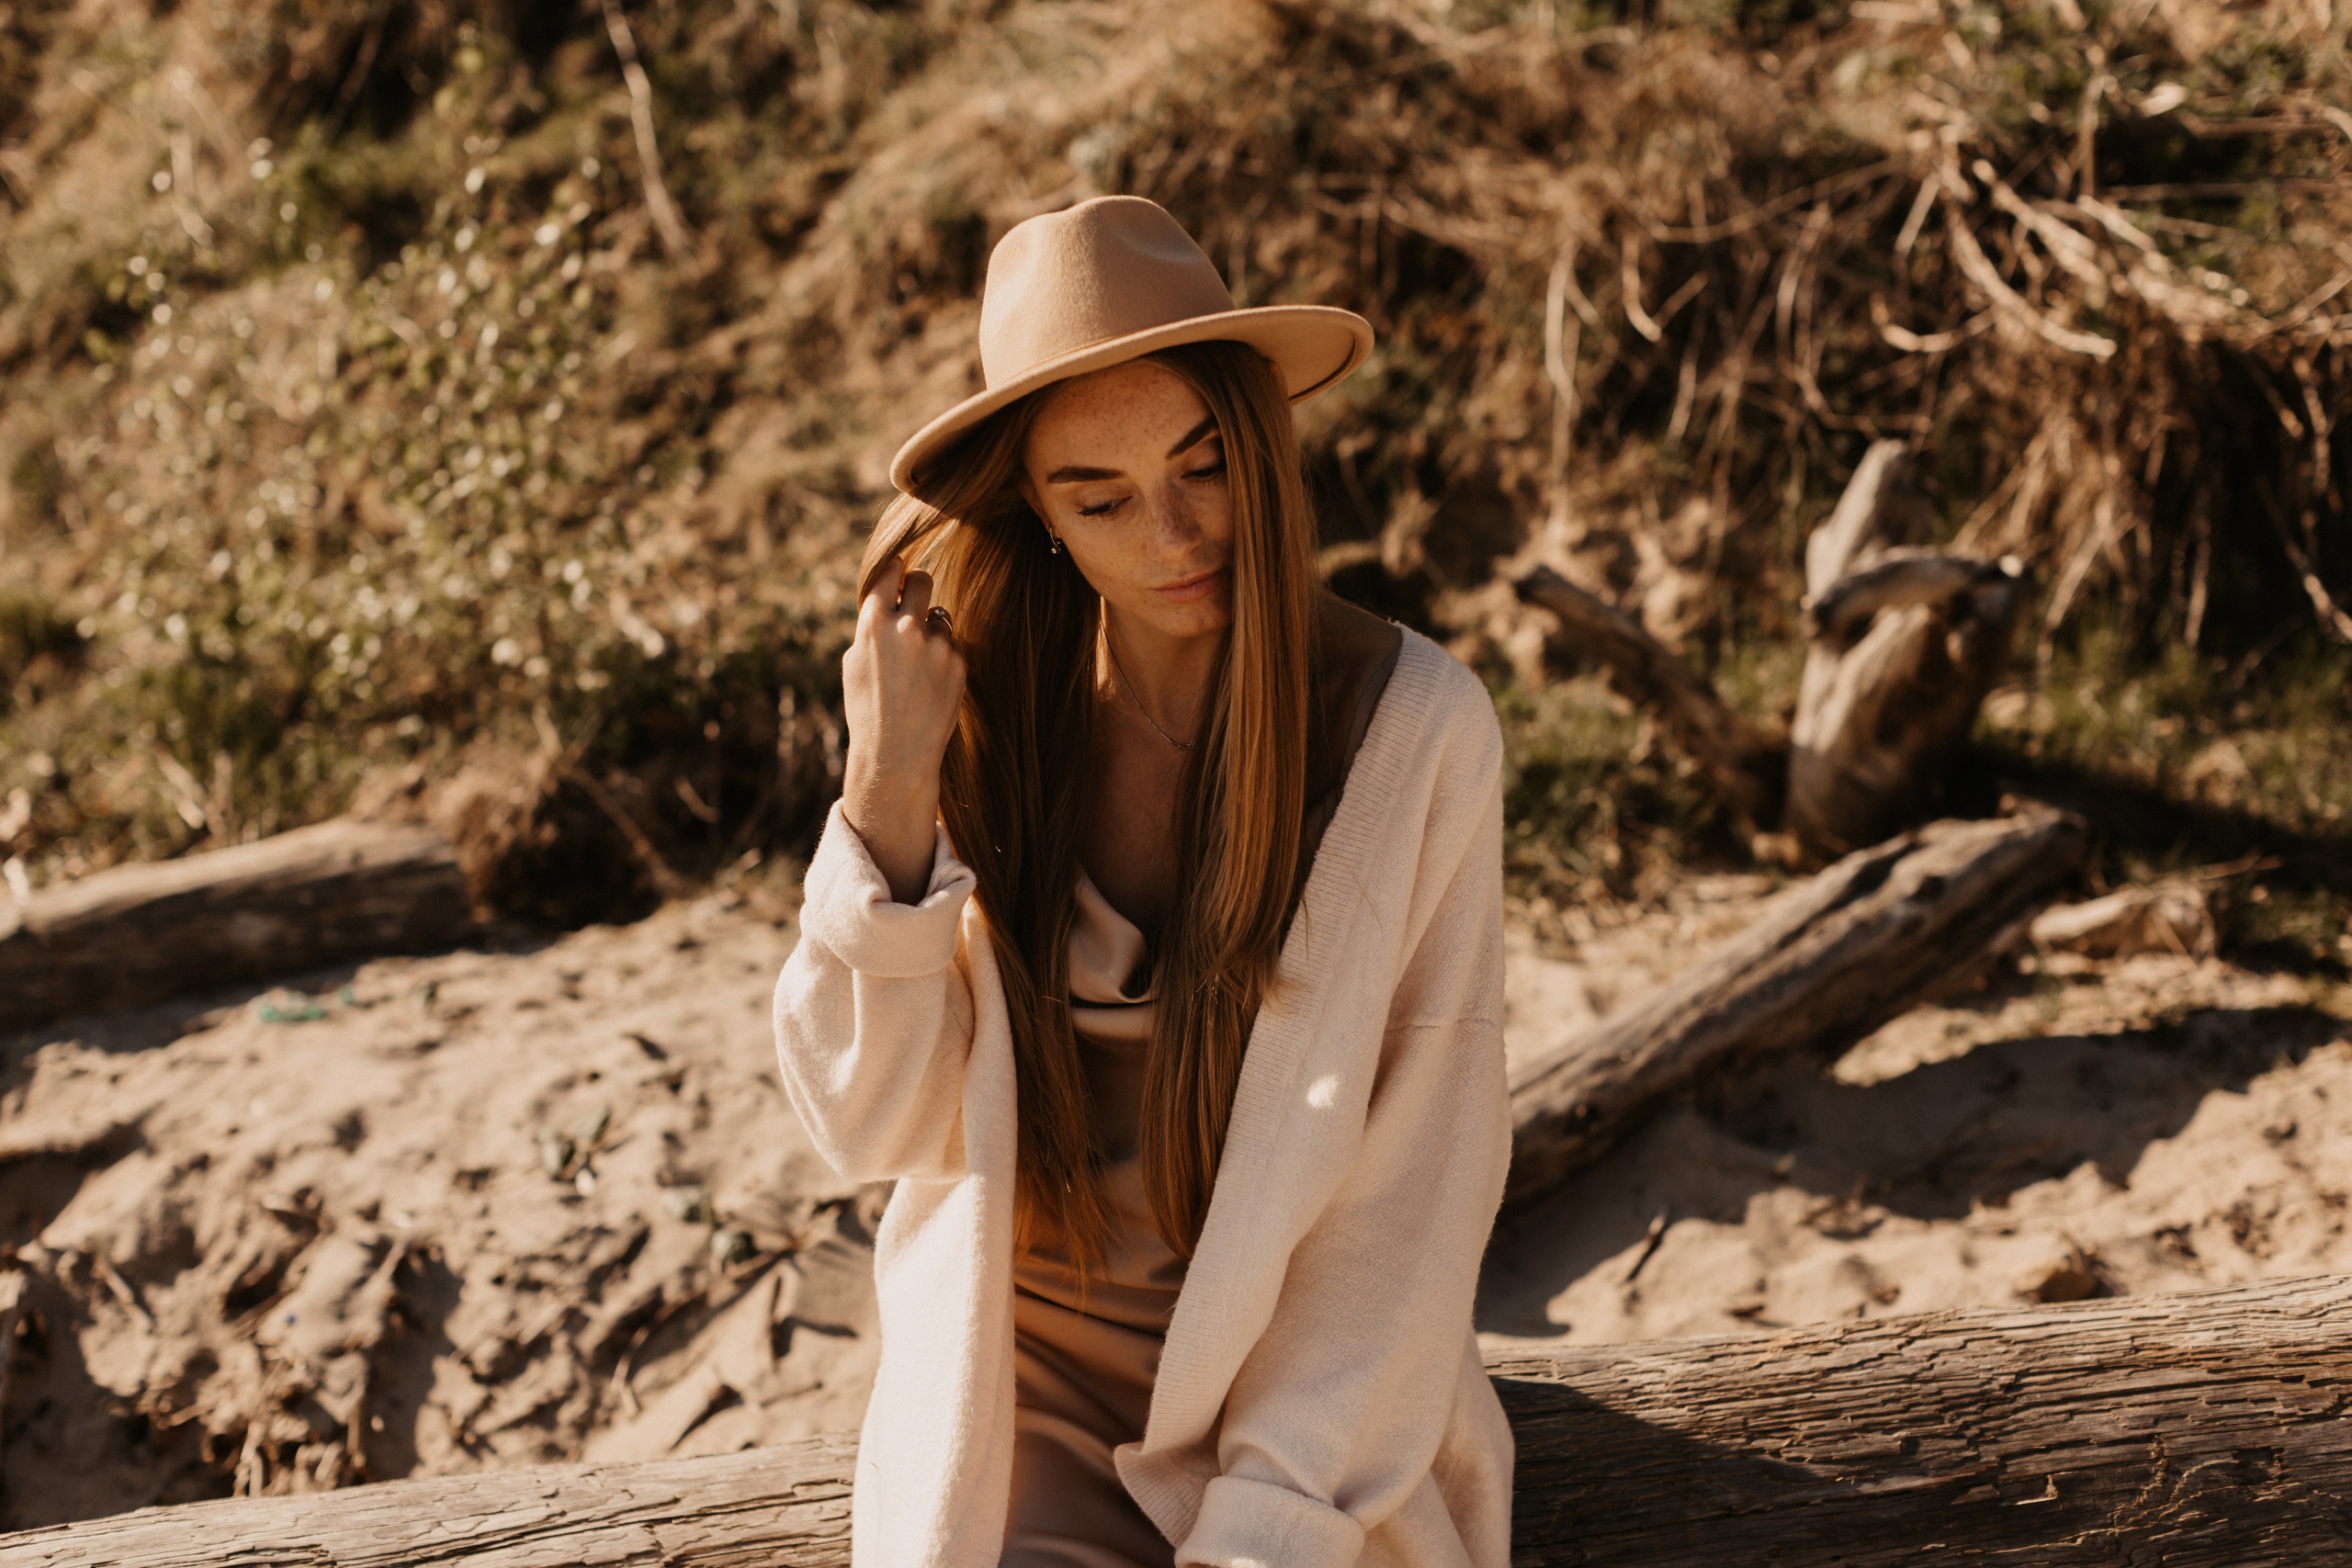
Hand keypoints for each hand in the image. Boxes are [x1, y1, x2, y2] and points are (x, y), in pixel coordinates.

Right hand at [841, 558, 964, 903]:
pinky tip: (931, 684)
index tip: (899, 568)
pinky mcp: (959, 662)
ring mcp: (937, 644)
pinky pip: (953, 645)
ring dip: (932, 630)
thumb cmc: (868, 709)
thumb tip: (888, 596)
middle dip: (919, 586)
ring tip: (918, 665)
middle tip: (915, 603)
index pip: (890, 571)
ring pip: (941, 616)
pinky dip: (944, 657)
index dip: (895, 568)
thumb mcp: (855, 663)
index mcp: (873, 623)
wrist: (895, 753)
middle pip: (923, 580)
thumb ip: (871, 627)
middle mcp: (907, 627)